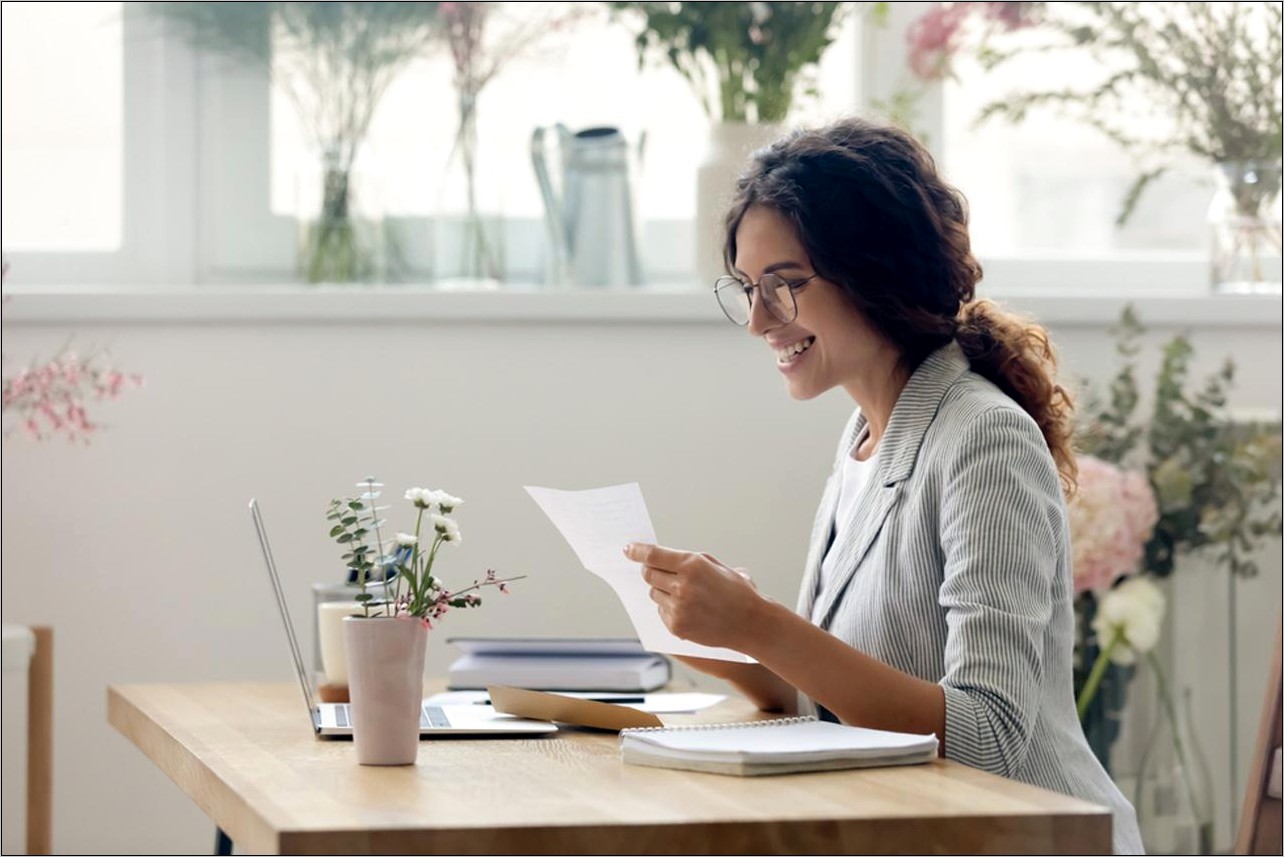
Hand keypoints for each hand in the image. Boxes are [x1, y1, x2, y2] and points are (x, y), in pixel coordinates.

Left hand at [623, 543, 761, 651]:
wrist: (750, 623)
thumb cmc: (735, 591)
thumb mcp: (715, 565)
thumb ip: (686, 560)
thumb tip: (659, 558)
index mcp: (691, 565)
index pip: (653, 555)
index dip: (637, 551)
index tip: (628, 549)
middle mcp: (682, 585)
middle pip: (648, 574)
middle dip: (649, 570)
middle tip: (655, 570)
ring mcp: (678, 607)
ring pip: (653, 594)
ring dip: (661, 590)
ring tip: (682, 593)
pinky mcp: (677, 626)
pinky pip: (661, 612)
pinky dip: (669, 608)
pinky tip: (688, 609)